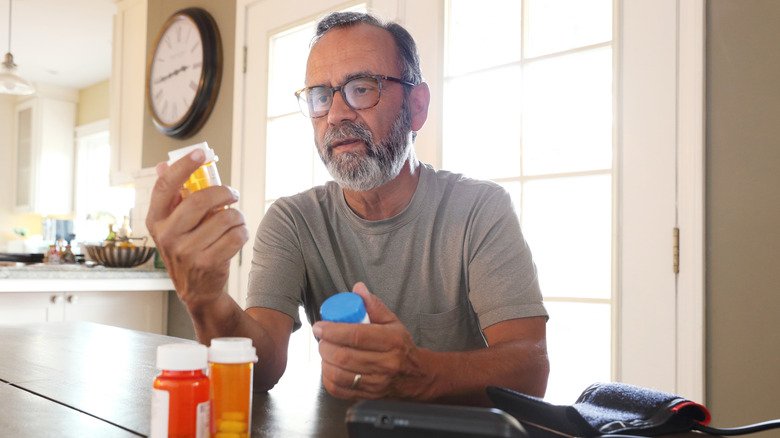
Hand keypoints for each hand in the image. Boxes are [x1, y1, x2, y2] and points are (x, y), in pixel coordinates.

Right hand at [145, 149, 247, 309]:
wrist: (196, 290)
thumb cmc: (187, 249)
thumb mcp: (173, 225)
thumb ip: (173, 197)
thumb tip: (164, 164)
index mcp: (156, 220)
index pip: (165, 186)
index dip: (184, 166)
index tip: (201, 153)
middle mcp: (167, 236)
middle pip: (201, 199)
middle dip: (224, 192)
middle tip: (232, 193)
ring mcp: (186, 251)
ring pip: (224, 218)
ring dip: (236, 216)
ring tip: (234, 220)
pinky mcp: (207, 263)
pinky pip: (235, 235)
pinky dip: (242, 231)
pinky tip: (237, 234)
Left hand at [313, 282, 428, 399]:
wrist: (415, 376)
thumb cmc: (401, 345)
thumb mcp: (392, 322)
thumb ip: (374, 305)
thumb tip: (358, 288)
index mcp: (391, 341)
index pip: (356, 336)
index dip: (333, 331)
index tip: (320, 326)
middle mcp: (385, 364)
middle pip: (344, 357)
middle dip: (325, 346)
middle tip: (321, 338)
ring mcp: (376, 383)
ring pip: (339, 374)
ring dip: (325, 361)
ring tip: (325, 351)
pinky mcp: (368, 396)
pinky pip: (339, 390)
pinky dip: (328, 377)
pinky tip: (329, 367)